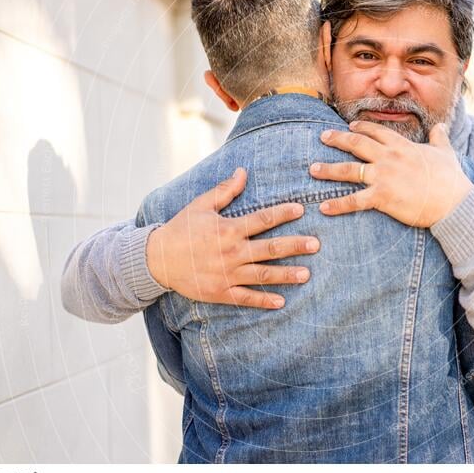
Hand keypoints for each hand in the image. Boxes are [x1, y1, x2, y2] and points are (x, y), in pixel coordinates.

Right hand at [146, 168, 319, 308]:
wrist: (157, 260)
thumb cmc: (181, 229)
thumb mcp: (200, 205)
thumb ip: (224, 191)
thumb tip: (243, 171)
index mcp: (228, 229)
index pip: (262, 219)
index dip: (283, 214)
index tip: (301, 210)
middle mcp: (231, 252)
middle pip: (270, 249)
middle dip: (295, 246)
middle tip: (316, 244)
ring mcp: (227, 274)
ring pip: (263, 275)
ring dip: (287, 275)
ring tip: (307, 273)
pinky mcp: (221, 292)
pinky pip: (246, 298)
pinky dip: (264, 300)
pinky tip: (281, 301)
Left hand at [309, 121, 473, 226]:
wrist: (453, 202)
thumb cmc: (451, 179)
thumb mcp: (445, 152)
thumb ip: (439, 137)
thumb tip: (441, 125)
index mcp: (402, 145)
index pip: (376, 131)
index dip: (361, 128)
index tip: (350, 126)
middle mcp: (389, 157)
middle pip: (356, 144)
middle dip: (337, 139)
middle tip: (322, 136)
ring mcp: (383, 176)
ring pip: (349, 170)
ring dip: (328, 170)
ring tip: (312, 169)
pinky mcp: (382, 197)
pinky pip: (354, 201)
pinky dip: (338, 204)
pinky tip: (323, 207)